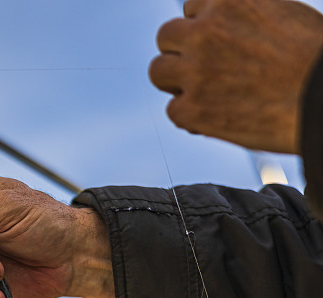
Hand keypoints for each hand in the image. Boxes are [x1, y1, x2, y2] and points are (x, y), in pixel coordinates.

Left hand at [149, 0, 322, 153]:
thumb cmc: (315, 61)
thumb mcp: (282, 14)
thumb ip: (244, 18)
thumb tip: (223, 26)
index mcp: (228, 1)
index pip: (191, 8)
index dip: (202, 28)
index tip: (215, 43)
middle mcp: (205, 31)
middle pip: (166, 37)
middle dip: (181, 52)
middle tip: (203, 70)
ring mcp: (195, 71)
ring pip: (158, 71)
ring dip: (175, 82)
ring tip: (203, 93)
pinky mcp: (192, 109)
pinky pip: (173, 110)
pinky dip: (191, 116)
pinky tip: (215, 118)